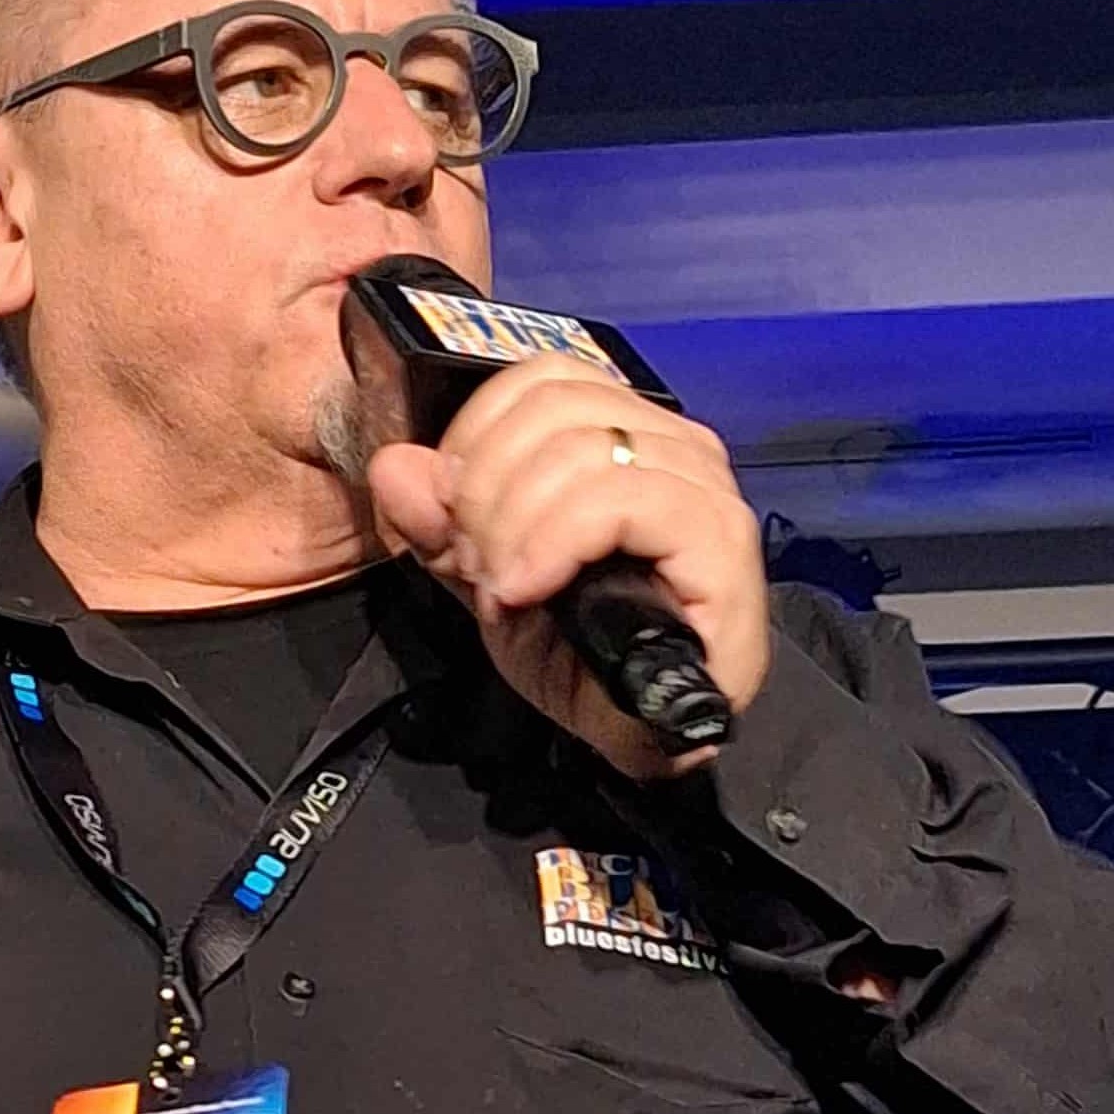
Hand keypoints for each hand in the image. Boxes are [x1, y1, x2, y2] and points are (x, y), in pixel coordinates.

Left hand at [366, 354, 772, 783]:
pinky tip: (527, 587)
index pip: (542, 377)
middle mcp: (672, 443)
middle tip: (474, 562)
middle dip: (488, 487)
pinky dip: (556, 540)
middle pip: (557, 406)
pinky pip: (622, 500)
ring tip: (501, 585)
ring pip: (584, 449)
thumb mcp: (485, 576)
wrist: (634, 735)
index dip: (477, 434)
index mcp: (623, 431)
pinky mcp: (718, 535)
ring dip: (515, 521)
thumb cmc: (577, 654)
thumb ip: (439, 522)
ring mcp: (703, 484)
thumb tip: (394, 466)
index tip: (449, 512)